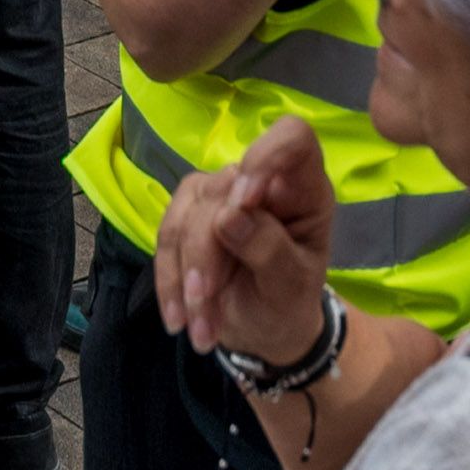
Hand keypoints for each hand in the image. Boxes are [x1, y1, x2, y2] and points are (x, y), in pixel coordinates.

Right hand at [153, 116, 339, 363]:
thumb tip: (229, 216)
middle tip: (206, 304)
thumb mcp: (291, 289)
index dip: (265, 156)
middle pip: (223, 190)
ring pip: (187, 213)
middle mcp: (261, 182)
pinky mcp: (189, 212)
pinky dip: (169, 279)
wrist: (262, 330)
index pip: (292, 140)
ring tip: (198, 329)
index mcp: (302, 191)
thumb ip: (269, 250)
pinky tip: (178, 318)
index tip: (244, 202)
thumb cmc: (288, 303)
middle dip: (207, 253)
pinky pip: (166, 235)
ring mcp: (221, 194)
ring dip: (185, 275)